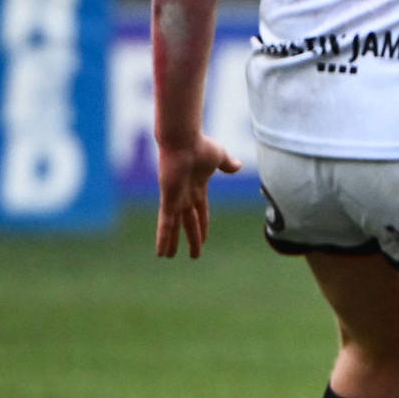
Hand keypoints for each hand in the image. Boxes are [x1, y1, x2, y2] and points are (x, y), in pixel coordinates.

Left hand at [155, 136, 240, 257]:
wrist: (183, 140)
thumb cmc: (200, 145)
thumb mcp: (219, 156)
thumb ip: (227, 164)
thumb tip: (237, 166)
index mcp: (197, 187)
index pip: (200, 212)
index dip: (202, 226)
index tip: (203, 238)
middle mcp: (185, 196)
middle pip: (189, 223)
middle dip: (191, 238)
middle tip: (193, 254)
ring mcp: (175, 199)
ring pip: (174, 227)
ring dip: (172, 242)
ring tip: (167, 257)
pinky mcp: (168, 200)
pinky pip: (166, 224)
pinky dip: (164, 238)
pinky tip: (161, 252)